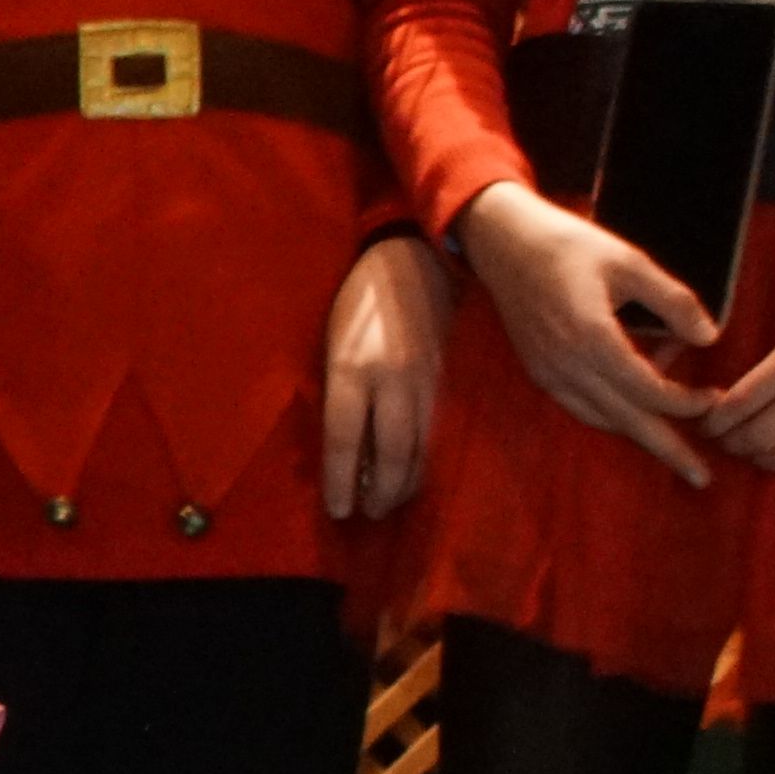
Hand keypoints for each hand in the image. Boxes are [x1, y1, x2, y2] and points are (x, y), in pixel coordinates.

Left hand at [319, 233, 451, 524]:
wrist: (412, 259)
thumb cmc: (357, 304)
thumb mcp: (330, 346)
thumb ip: (334, 395)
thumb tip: (339, 450)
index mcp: (351, 369)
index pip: (346, 441)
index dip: (342, 482)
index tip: (339, 510)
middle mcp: (391, 379)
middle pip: (391, 453)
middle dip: (380, 491)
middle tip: (366, 514)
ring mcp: (423, 380)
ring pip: (419, 447)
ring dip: (404, 483)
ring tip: (387, 503)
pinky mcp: (444, 378)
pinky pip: (435, 430)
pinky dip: (423, 458)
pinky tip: (412, 472)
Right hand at [459, 181, 719, 492]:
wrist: (504, 242)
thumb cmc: (569, 244)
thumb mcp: (631, 262)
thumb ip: (674, 301)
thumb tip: (709, 338)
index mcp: (592, 338)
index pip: (649, 390)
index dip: (686, 401)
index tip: (715, 398)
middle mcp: (567, 365)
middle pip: (626, 421)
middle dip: (667, 449)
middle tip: (701, 477)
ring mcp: (549, 372)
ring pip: (603, 419)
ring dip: (641, 430)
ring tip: (675, 438)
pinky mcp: (540, 371)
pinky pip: (583, 408)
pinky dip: (613, 414)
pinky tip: (635, 408)